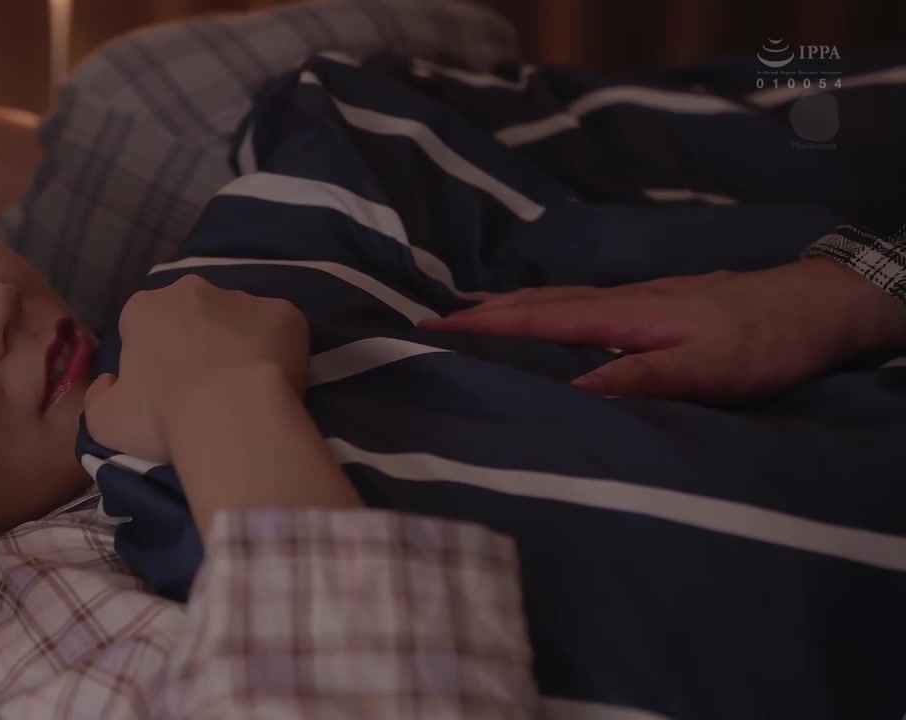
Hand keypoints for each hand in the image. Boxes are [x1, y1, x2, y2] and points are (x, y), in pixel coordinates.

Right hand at [84, 276, 309, 460]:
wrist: (231, 417)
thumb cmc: (163, 418)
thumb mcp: (105, 422)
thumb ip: (98, 397)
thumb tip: (110, 383)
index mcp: (144, 308)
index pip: (142, 324)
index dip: (153, 356)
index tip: (164, 388)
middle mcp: (191, 290)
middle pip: (191, 314)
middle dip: (196, 341)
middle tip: (206, 388)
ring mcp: (241, 297)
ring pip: (237, 318)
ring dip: (237, 344)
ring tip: (244, 389)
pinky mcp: (284, 312)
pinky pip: (278, 328)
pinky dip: (278, 349)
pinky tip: (275, 382)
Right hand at [420, 259, 905, 401]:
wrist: (815, 305)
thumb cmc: (763, 342)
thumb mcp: (706, 370)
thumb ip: (640, 378)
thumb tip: (572, 391)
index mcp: (625, 315)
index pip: (540, 319)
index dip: (486, 324)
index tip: (437, 326)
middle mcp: (622, 300)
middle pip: (540, 301)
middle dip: (485, 310)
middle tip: (435, 317)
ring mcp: (637, 298)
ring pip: (559, 299)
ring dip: (512, 305)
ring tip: (474, 312)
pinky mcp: (653, 304)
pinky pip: (580, 303)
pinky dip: (545, 307)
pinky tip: (547, 316)